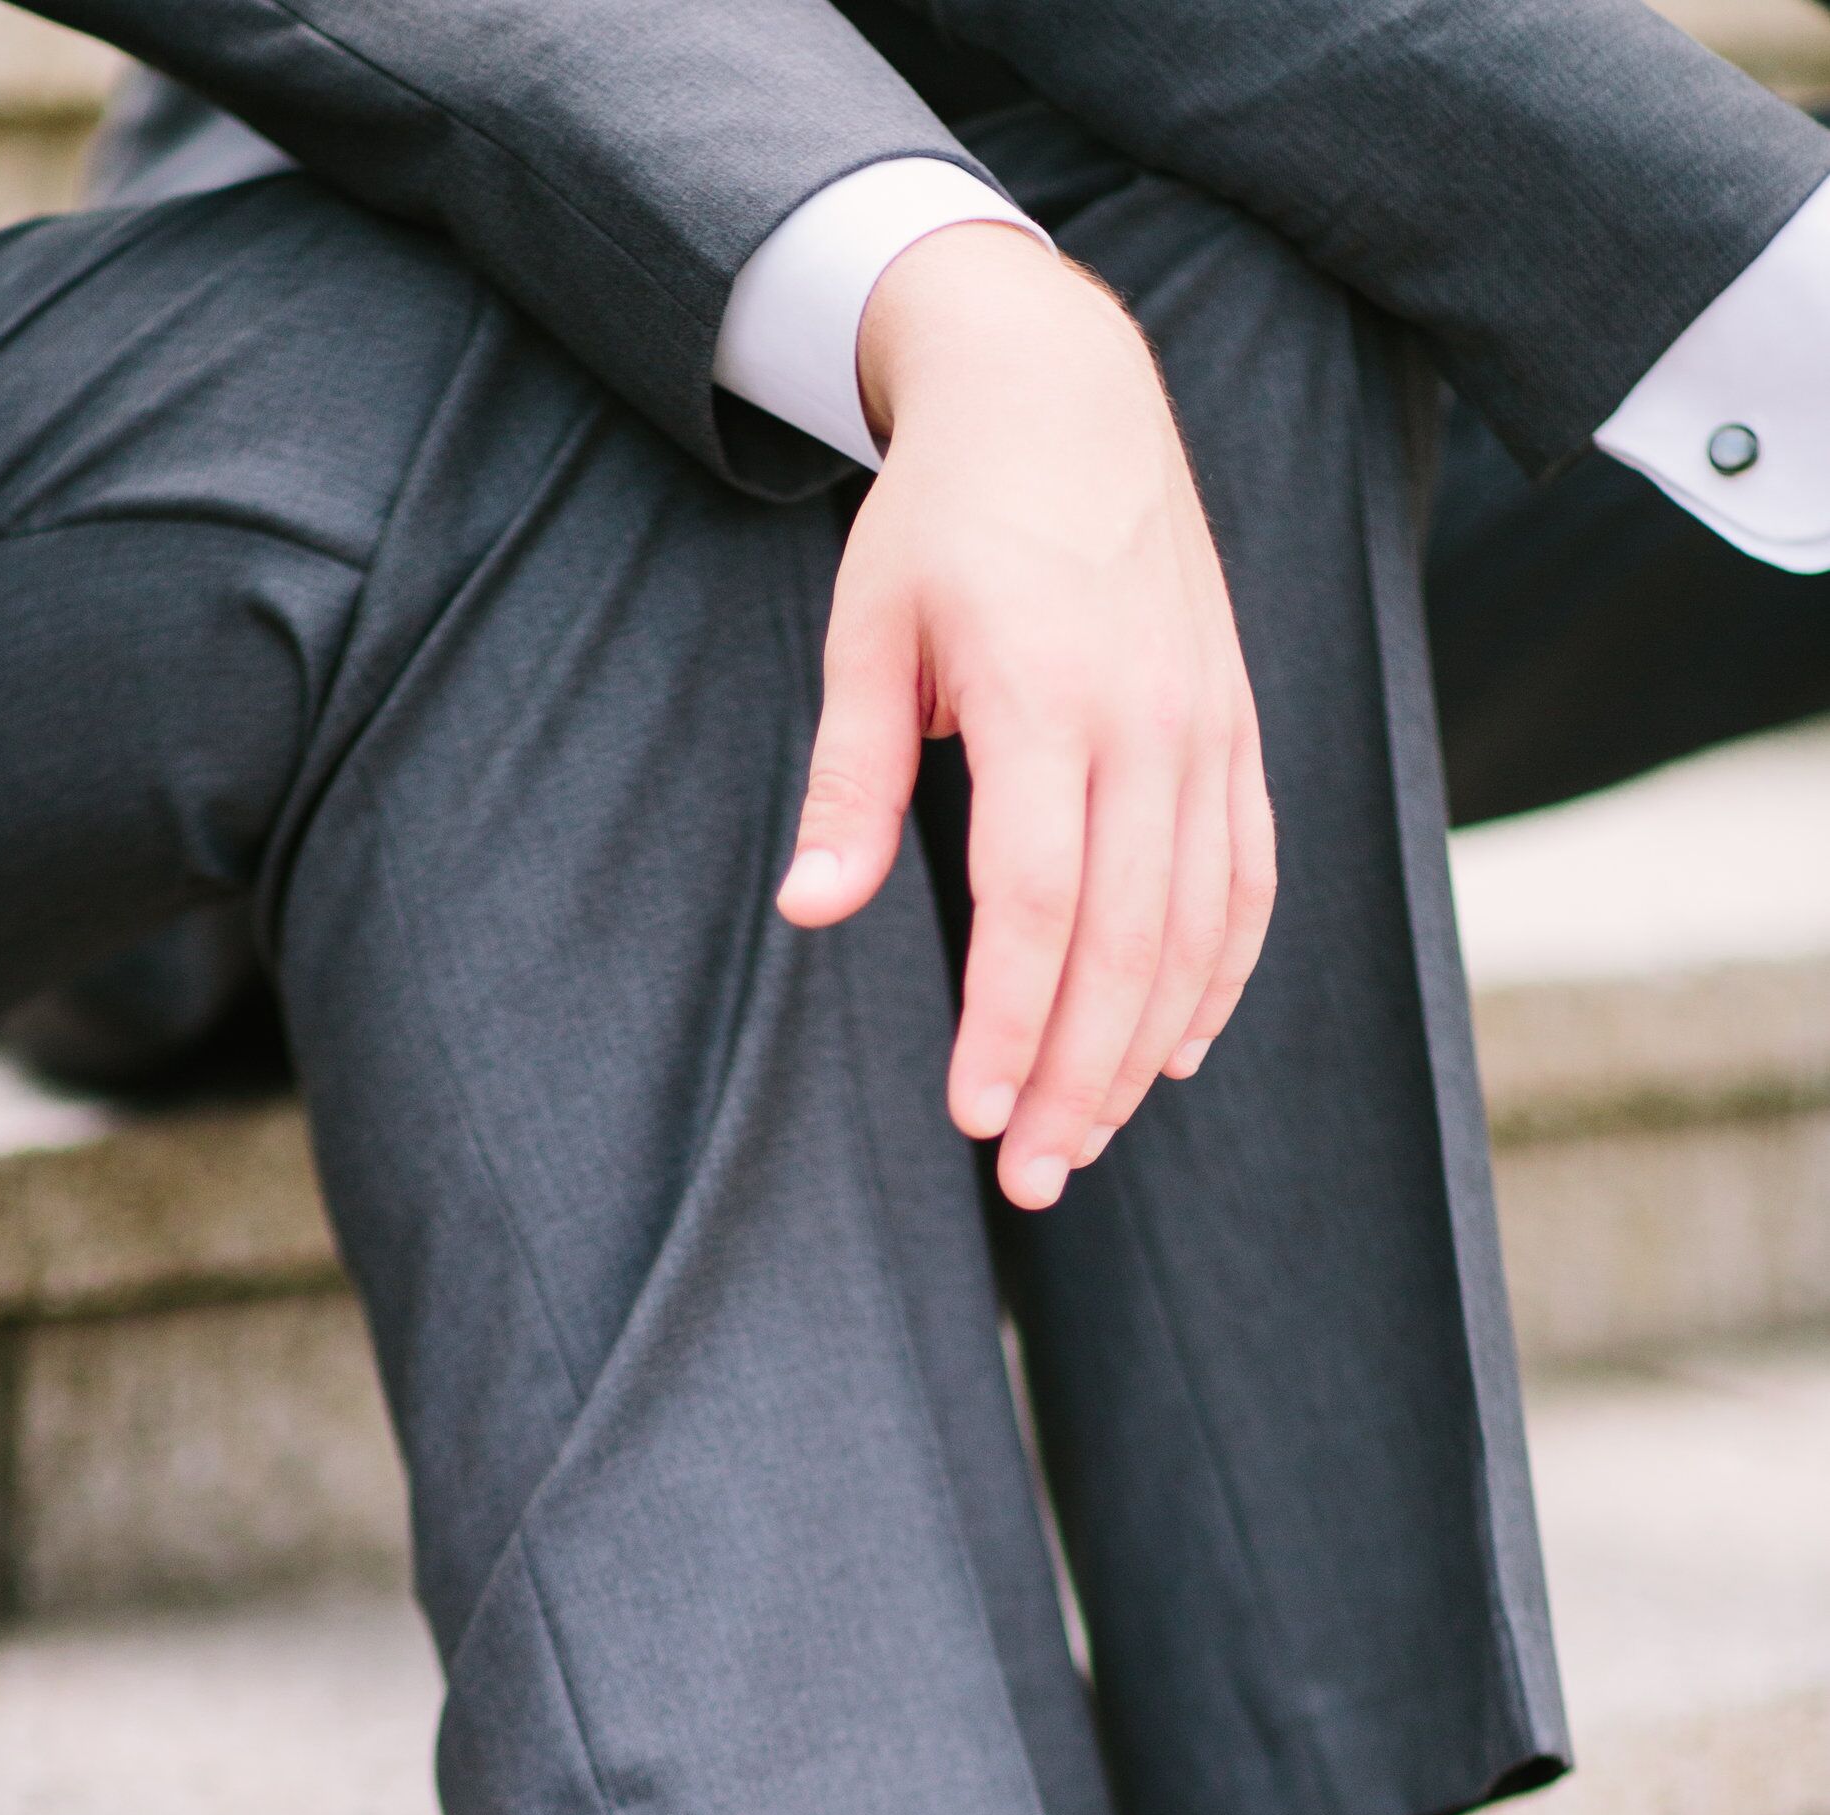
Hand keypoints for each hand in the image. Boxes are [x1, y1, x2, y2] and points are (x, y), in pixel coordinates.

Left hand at [778, 222, 1274, 1209]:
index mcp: (1048, 693)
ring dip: (1146, 1050)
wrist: (1065, 389)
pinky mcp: (1239, 727)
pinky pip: (1249, 877)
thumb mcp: (866, 628)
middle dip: (1079, 1076)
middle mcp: (1150, 717)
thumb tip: (812, 909)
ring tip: (1087, 1138)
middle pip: (1128, 940)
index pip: (1037, 901)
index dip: (1008, 1022)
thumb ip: (850, 777)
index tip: (973, 1117)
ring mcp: (1209, 724)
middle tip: (1031, 1180)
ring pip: (1198, 927)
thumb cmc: (943, 517)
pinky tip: (1178, 1052)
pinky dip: (1221, 975)